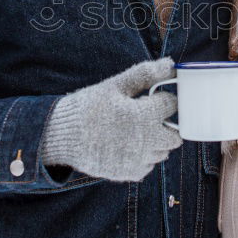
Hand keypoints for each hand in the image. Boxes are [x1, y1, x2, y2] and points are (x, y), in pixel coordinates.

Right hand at [41, 58, 180, 181]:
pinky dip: (143, 156)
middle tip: (149, 117)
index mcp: (144, 116)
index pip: (171, 105)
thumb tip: (170, 64)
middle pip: (175, 136)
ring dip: (156, 141)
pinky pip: (148, 165)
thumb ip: (145, 74)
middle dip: (167, 125)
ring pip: (163, 152)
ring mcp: (138, 160)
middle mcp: (145, 142)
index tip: (152, 98)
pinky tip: (126, 145)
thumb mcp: (115, 85)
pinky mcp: (129, 173)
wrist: (62, 135)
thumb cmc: (89, 106)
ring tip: (134, 131)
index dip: (163, 98)